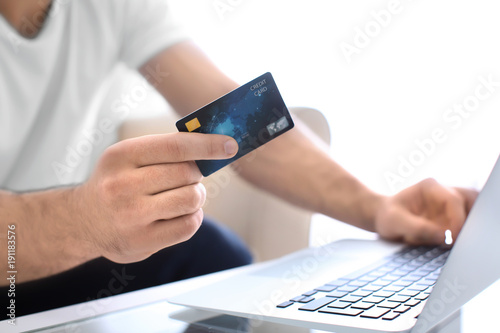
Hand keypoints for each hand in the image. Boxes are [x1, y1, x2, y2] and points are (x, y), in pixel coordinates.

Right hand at [71, 132, 237, 262]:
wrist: (82, 221)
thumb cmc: (115, 183)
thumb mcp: (128, 157)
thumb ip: (164, 150)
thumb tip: (213, 145)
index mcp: (122, 156)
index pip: (175, 146)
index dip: (208, 144)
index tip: (230, 144)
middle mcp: (123, 185)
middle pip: (188, 173)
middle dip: (196, 175)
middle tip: (188, 179)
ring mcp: (132, 216)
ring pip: (191, 199)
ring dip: (196, 197)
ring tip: (183, 197)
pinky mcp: (142, 241)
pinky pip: (189, 225)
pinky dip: (193, 217)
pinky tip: (179, 215)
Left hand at [373, 178, 477, 244]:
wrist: (383, 218)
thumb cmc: (387, 216)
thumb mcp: (395, 222)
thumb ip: (417, 228)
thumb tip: (444, 236)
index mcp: (430, 187)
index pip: (454, 200)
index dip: (457, 220)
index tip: (452, 239)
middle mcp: (443, 192)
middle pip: (471, 200)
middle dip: (469, 221)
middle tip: (459, 239)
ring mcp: (449, 204)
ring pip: (473, 210)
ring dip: (468, 227)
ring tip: (454, 241)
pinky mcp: (451, 216)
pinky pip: (467, 222)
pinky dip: (463, 233)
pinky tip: (449, 242)